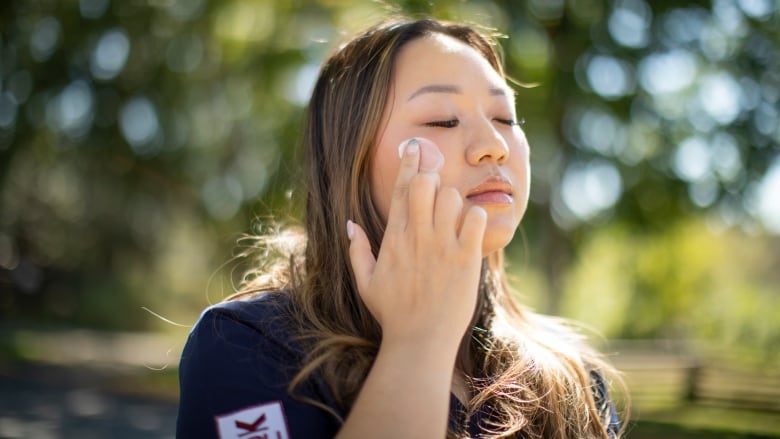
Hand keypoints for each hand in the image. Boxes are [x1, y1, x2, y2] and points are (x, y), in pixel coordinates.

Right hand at [347, 138, 486, 345]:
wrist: (420, 341)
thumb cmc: (393, 313)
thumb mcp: (365, 283)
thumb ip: (357, 250)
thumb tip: (350, 224)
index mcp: (394, 238)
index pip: (403, 189)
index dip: (409, 163)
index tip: (415, 147)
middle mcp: (418, 236)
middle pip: (427, 184)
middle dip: (432, 181)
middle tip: (436, 193)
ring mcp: (443, 246)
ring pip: (452, 197)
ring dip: (454, 200)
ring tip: (453, 218)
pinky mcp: (466, 258)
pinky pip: (476, 218)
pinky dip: (476, 217)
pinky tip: (471, 229)